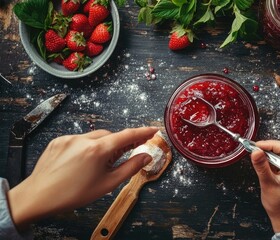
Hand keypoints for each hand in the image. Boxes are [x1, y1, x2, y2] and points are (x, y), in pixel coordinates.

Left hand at [7, 127, 158, 230]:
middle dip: (118, 144)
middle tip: (121, 157)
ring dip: (101, 146)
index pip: (127, 135)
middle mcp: (83, 140)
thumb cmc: (72, 193)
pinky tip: (81, 163)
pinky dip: (85, 147)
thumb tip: (145, 157)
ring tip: (97, 165)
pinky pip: (79, 139)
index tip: (153, 130)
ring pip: (94, 137)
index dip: (142, 132)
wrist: (39, 196)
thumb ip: (130, 168)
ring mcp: (69, 138)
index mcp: (97, 150)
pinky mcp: (59, 141)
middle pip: (110, 135)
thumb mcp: (107, 184)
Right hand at [250, 140, 279, 232]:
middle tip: (256, 153)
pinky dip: (277, 162)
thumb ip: (262, 167)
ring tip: (262, 163)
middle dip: (271, 149)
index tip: (258, 146)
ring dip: (273, 156)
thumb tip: (256, 152)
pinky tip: (269, 169)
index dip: (271, 144)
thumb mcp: (268, 185)